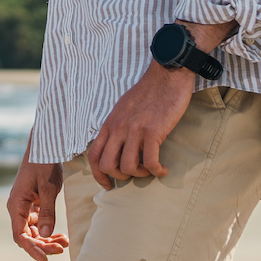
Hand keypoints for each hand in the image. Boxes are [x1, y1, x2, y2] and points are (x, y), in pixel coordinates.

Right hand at [7, 160, 66, 260]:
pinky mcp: (33, 205)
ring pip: (34, 232)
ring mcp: (25, 207)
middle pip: (28, 236)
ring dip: (48, 239)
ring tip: (65, 242)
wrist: (45, 148)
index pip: (20, 235)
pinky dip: (49, 230)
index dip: (32, 249)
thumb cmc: (43, 164)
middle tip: (62, 247)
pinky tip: (61, 234)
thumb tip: (46, 235)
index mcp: (16, 205)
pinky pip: (39, 224)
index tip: (45, 260)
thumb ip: (47, 212)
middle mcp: (17, 209)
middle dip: (44, 245)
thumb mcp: (47, 188)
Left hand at [85, 63, 195, 184]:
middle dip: (119, 178)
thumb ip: (117, 126)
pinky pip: (149, 162)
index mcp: (110, 123)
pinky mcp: (153, 131)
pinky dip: (156, 171)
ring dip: (139, 175)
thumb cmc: (148, 92)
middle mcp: (118, 128)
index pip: (93, 156)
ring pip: (127, 167)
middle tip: (134, 175)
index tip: (108, 185)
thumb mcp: (123, 108)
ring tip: (150, 170)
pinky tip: (163, 169)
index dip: (98, 175)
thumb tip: (116, 146)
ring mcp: (135, 130)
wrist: (166, 75)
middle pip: (107, 165)